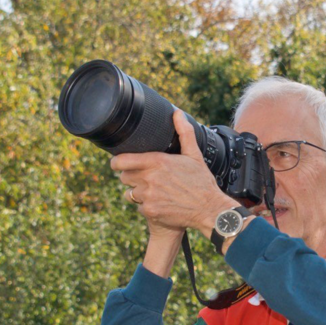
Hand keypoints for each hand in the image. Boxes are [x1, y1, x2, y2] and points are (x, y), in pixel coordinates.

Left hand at [111, 110, 233, 236]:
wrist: (209, 210)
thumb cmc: (202, 182)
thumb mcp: (194, 155)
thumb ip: (184, 133)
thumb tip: (177, 113)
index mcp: (157, 161)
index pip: (121, 161)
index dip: (116, 162)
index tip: (117, 163)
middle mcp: (149, 178)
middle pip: (124, 177)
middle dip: (131, 177)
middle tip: (144, 178)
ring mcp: (148, 196)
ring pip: (130, 194)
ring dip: (138, 193)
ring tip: (154, 192)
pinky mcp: (150, 211)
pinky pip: (139, 208)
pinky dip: (147, 207)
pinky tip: (160, 204)